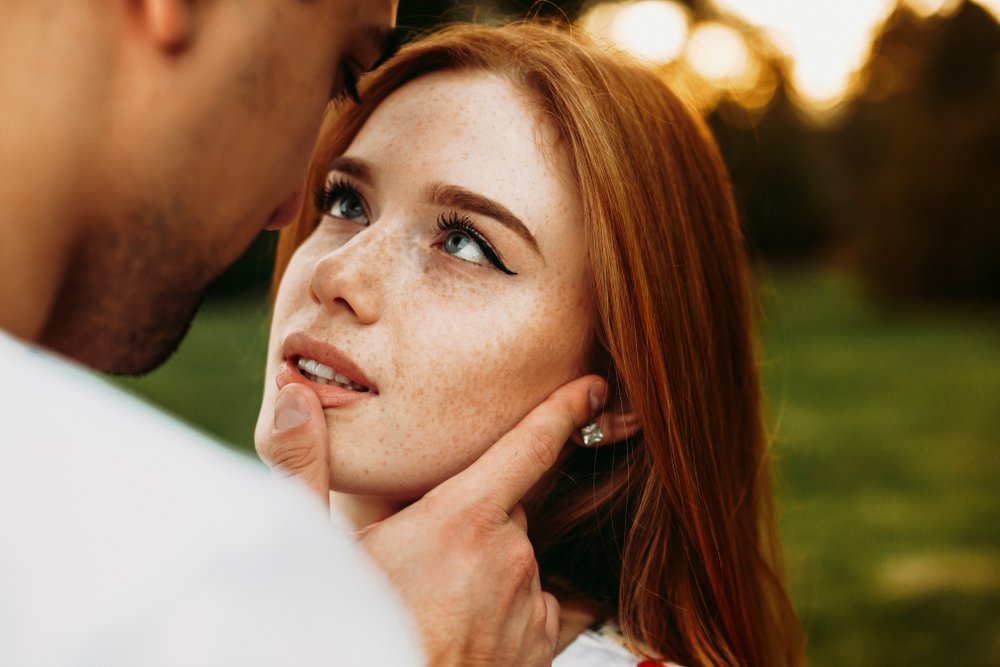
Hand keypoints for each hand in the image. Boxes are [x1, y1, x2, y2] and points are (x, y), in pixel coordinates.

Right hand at [257, 376, 607, 665]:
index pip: (530, 446)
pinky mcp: (542, 644)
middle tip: (429, 553)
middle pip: (508, 509)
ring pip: (520, 558)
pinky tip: (485, 618)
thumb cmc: (355, 633)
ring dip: (492, 565)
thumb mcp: (317, 552)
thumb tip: (295, 397)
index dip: (564, 410)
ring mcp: (530, 601)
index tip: (593, 388)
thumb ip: (304, 469)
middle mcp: (509, 554)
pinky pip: (549, 605)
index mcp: (461, 518)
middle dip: (477, 517)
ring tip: (441, 598)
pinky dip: (523, 604)